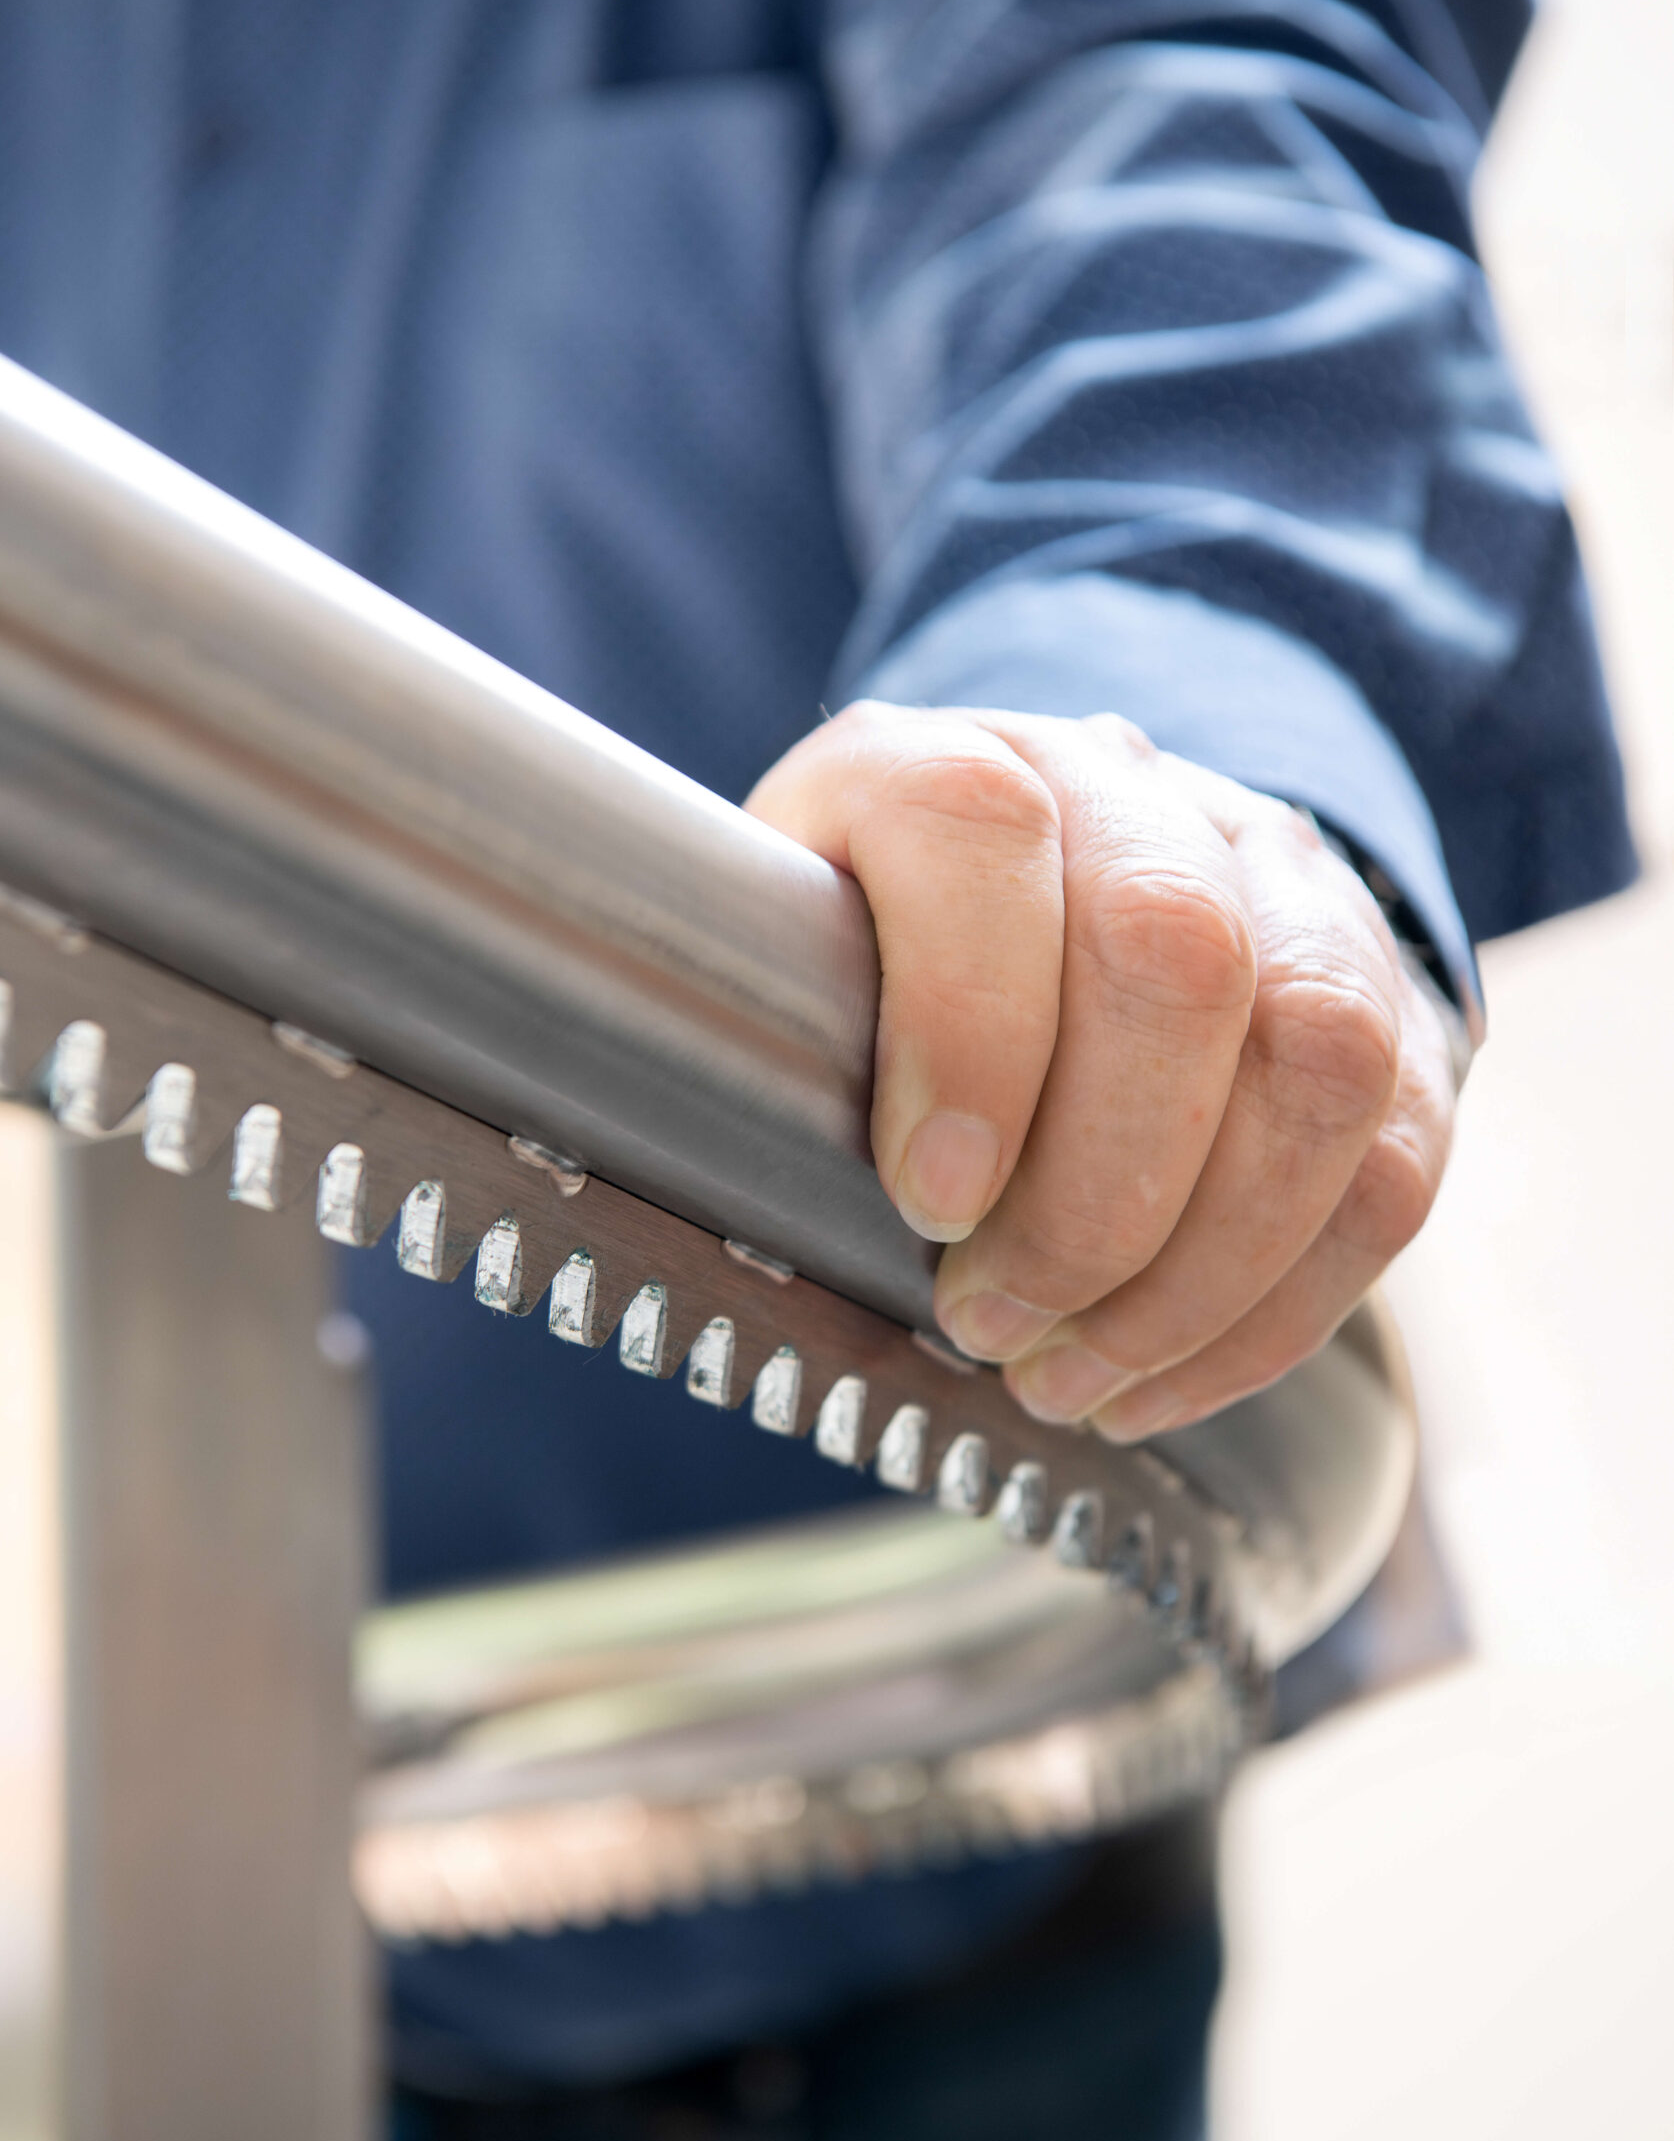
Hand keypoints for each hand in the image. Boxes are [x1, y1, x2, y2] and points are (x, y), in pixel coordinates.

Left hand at [747, 701, 1462, 1439]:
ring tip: (1067, 1377)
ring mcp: (1290, 890)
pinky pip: (1387, 1167)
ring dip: (1193, 1271)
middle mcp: (1144, 797)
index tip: (929, 1198)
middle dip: (1090, 1192)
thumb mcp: (787, 964)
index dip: (966, 1026)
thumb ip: (773, 1036)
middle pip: (1178, 956)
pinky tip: (1157, 1380)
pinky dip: (1274, 1311)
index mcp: (963, 760)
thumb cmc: (881, 967)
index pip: (981, 832)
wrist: (1061, 886)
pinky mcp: (1393, 1010)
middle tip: (991, 1321)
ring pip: (1319, 1062)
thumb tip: (749, 1206)